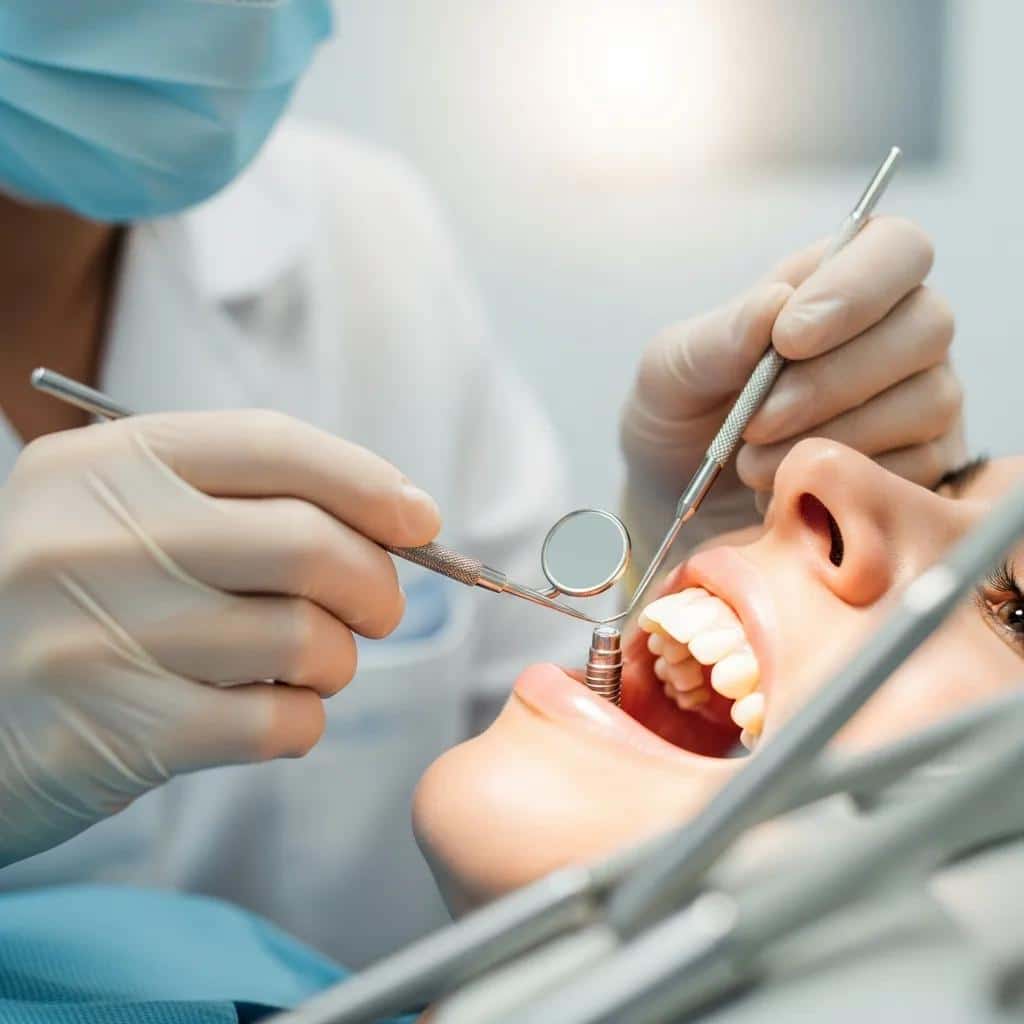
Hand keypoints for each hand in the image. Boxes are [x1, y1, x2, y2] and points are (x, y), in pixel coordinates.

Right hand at [0, 410, 439, 865]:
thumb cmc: (67, 609)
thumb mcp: (118, 519)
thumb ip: (236, 504)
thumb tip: (396, 518)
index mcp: (107, 465)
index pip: (274, 445)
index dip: (368, 481)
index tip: (421, 520)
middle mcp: (98, 538)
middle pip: (310, 545)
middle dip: (375, 585)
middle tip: (377, 611)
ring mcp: (104, 636)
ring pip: (306, 640)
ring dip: (334, 663)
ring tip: (302, 669)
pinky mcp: (120, 732)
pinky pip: (279, 722)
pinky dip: (301, 722)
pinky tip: (268, 717)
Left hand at [621, 217, 962, 544]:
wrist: (679, 499)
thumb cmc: (682, 415)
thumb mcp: (672, 370)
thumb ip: (719, 336)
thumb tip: (775, 303)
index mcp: (840, 282)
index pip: (898, 247)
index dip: (856, 287)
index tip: (788, 338)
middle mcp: (898, 332)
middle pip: (928, 325)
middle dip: (832, 380)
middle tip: (757, 422)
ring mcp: (922, 400)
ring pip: (928, 400)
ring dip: (833, 436)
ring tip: (753, 465)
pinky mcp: (925, 467)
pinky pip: (919, 470)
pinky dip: (846, 482)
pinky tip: (788, 489)